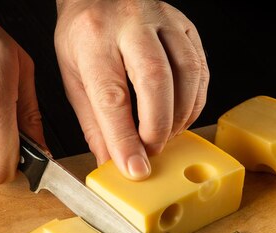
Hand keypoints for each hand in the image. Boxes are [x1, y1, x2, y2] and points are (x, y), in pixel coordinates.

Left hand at [55, 0, 208, 179]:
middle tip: (152, 151)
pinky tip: (181, 116)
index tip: (135, 169)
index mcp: (93, 38)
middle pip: (154, 79)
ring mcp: (162, 20)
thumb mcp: (74, 77)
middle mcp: (129, 24)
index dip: (125, 138)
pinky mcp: (185, 26)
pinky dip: (195, 101)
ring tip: (167, 136)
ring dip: (180, 115)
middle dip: (158, 126)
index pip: (112, 96)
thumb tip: (110, 162)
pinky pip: (201, 67)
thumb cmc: (83, 36)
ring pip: (186, 72)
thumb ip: (94, 123)